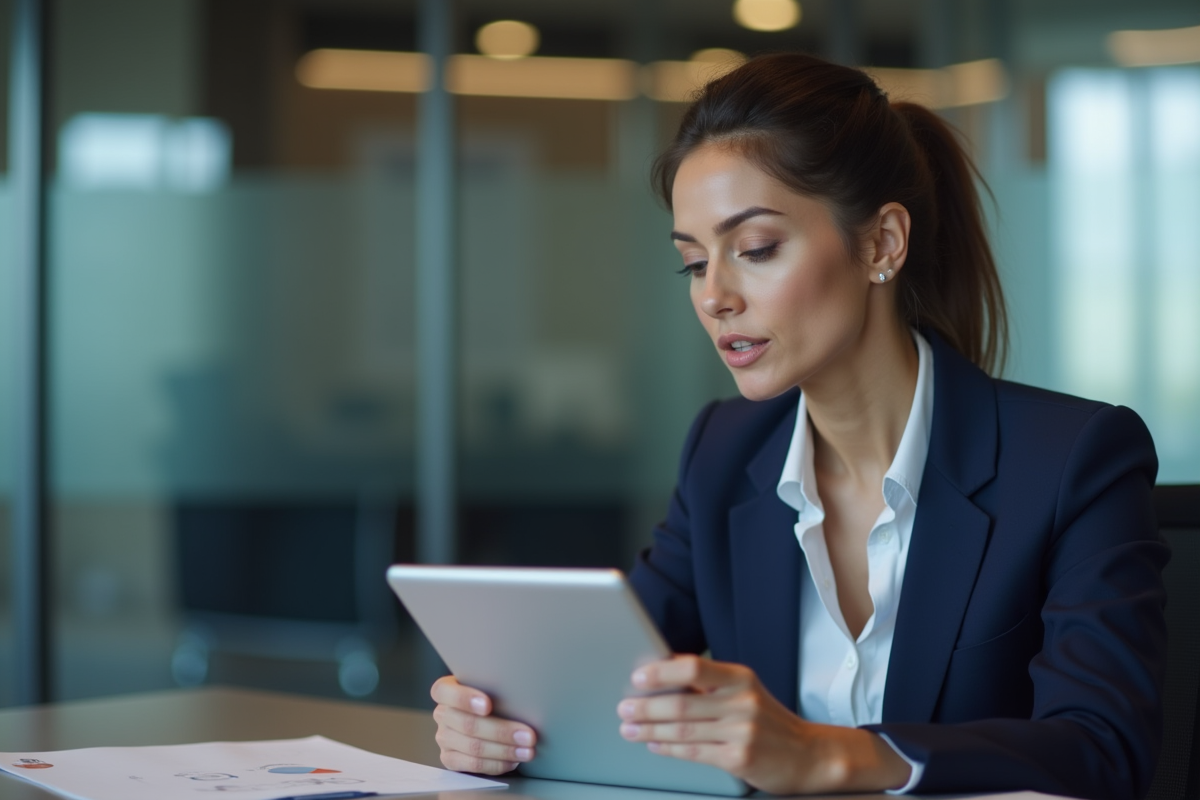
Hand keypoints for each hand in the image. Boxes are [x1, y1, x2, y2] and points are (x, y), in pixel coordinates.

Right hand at [431, 675, 536, 774]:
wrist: (490, 718)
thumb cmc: (494, 697)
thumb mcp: (492, 687)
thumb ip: (497, 688)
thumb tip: (522, 694)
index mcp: (446, 690)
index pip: (444, 692)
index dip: (464, 699)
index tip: (488, 705)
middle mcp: (442, 713)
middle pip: (467, 724)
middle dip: (501, 731)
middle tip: (528, 735)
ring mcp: (444, 738)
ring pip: (473, 747)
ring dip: (505, 750)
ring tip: (527, 750)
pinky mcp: (450, 759)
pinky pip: (473, 764)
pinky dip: (497, 763)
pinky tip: (513, 761)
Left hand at [615, 655, 910, 794]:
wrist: (809, 755)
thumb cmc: (769, 722)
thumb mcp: (746, 693)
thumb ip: (710, 686)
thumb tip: (662, 680)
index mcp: (740, 678)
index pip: (694, 666)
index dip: (662, 671)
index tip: (638, 677)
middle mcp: (742, 701)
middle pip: (682, 701)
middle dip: (646, 707)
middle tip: (624, 708)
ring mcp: (742, 731)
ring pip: (683, 729)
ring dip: (650, 730)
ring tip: (630, 729)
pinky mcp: (739, 758)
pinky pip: (694, 752)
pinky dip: (668, 748)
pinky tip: (654, 745)